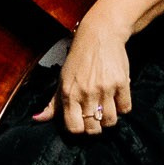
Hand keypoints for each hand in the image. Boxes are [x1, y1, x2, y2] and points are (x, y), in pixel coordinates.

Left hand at [35, 15, 131, 135]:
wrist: (99, 35)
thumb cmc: (79, 58)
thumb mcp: (62, 79)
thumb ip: (53, 103)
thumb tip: (37, 119)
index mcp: (69, 93)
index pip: (74, 127)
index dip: (79, 129)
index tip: (82, 122)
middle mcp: (86, 92)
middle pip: (93, 128)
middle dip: (95, 128)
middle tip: (95, 118)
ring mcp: (105, 88)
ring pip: (110, 121)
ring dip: (109, 119)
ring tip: (106, 109)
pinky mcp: (121, 83)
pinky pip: (125, 108)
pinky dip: (122, 107)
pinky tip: (116, 98)